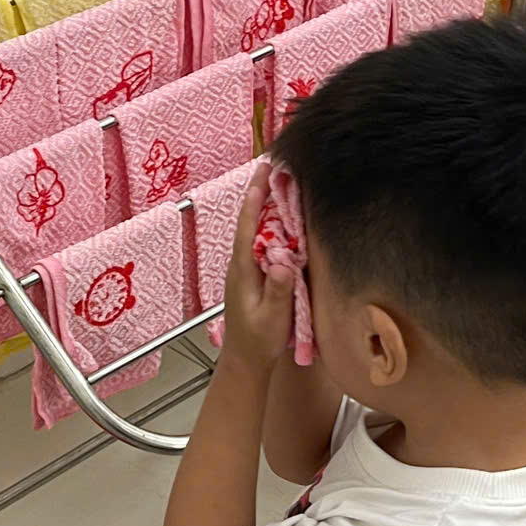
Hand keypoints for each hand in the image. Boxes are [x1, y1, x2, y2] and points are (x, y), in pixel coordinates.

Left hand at [222, 161, 297, 365]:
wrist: (245, 359)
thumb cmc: (258, 341)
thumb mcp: (271, 318)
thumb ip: (277, 290)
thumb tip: (283, 262)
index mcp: (244, 270)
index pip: (249, 228)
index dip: (256, 199)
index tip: (264, 174)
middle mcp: (242, 264)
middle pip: (251, 221)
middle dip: (260, 193)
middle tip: (273, 166)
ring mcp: (246, 269)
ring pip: (255, 230)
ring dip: (266, 205)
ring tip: (277, 182)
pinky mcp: (254, 274)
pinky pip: (261, 242)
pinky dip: (270, 223)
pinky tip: (281, 217)